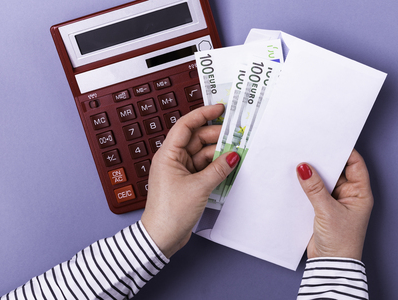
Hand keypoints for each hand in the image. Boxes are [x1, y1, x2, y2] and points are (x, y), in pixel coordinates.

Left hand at [141, 105, 238, 257]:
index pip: (185, 126)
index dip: (203, 114)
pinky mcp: (187, 182)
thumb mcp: (198, 188)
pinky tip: (228, 166)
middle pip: (196, 139)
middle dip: (216, 136)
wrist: (161, 237)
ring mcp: (180, 171)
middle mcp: (173, 159)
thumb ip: (218, 170)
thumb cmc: (169, 212)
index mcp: (168, 154)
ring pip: (202, 154)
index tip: (220, 108)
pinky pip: (203, 167)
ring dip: (217, 153)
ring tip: (236, 152)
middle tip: (236, 136)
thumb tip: (232, 155)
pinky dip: (215, 166)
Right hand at [296, 149, 373, 260]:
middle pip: (336, 170)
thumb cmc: (340, 241)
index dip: (343, 151)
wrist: (330, 264)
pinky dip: (305, 185)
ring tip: (298, 162)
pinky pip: (313, 191)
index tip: (328, 140)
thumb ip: (314, 188)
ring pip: (323, 180)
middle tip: (308, 149)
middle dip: (323, 161)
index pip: (355, 164)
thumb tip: (303, 168)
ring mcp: (334, 201)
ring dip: (312, 174)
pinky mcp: (321, 208)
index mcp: (359, 193)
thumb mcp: (327, 211)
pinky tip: (295, 180)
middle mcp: (348, 195)